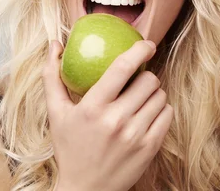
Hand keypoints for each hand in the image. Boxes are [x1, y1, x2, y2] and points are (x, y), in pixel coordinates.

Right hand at [43, 40, 173, 190]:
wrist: (86, 190)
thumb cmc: (70, 148)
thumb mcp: (56, 114)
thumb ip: (52, 77)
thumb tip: (54, 43)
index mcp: (92, 108)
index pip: (122, 68)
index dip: (139, 50)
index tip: (146, 44)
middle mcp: (115, 120)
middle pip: (148, 80)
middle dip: (145, 76)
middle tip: (137, 83)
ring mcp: (135, 135)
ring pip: (160, 96)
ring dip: (153, 93)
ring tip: (140, 100)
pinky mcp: (150, 147)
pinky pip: (167, 114)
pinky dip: (161, 110)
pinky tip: (148, 115)